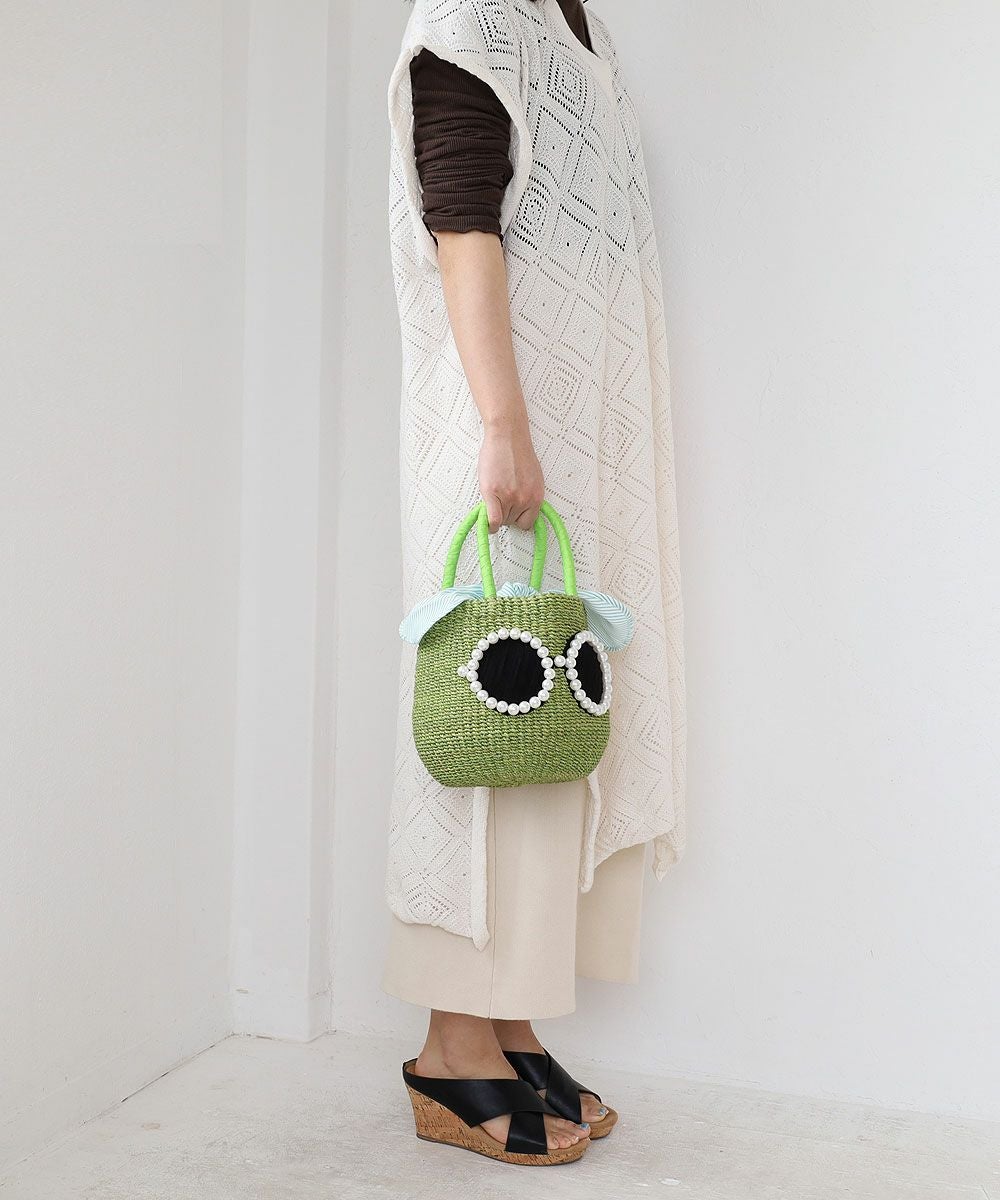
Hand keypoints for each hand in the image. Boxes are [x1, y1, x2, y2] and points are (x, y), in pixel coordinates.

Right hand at [478, 417, 544, 533]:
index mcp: (536, 496)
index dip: (518, 520)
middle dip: (505, 514)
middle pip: (512, 522)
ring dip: (496, 513)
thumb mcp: (532, 478)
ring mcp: (509, 497)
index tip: (513, 516)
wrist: (507, 436)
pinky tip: (487, 519)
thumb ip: (528, 495)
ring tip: (494, 497)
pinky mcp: (493, 493)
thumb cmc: (518, 452)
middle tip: (501, 501)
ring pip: (501, 520)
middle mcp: (525, 499)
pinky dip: (489, 523)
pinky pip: (492, 520)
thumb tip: (521, 509)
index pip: (528, 523)